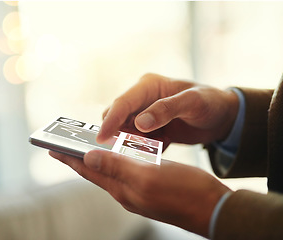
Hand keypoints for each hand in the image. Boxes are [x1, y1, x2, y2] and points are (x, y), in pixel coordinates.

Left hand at [49, 149, 230, 237]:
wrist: (214, 208)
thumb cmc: (185, 192)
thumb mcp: (148, 177)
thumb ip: (117, 167)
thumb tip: (89, 157)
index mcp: (122, 189)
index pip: (88, 170)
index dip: (69, 158)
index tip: (52, 148)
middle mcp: (126, 191)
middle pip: (96, 171)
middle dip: (79, 157)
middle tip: (64, 145)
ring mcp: (138, 190)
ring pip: (110, 171)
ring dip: (97, 158)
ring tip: (85, 147)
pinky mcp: (151, 186)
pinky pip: (127, 171)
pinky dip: (117, 159)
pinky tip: (119, 153)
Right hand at [97, 73, 238, 146]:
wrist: (222, 117)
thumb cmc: (211, 103)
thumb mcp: (193, 103)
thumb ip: (166, 110)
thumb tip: (140, 123)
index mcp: (148, 85)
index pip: (122, 103)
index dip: (110, 121)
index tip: (101, 139)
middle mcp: (142, 98)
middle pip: (117, 117)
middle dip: (121, 134)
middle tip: (137, 147)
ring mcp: (144, 114)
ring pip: (124, 131)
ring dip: (134, 142)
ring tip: (156, 145)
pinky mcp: (149, 129)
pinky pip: (137, 141)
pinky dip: (144, 147)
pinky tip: (162, 146)